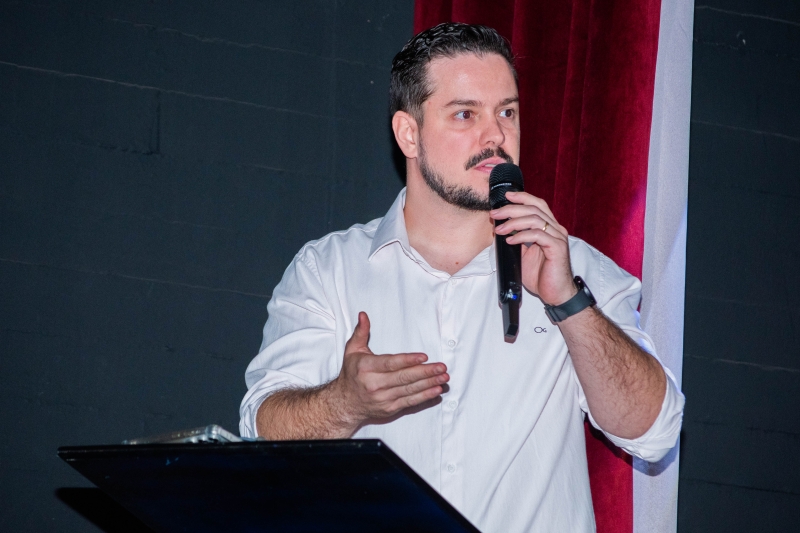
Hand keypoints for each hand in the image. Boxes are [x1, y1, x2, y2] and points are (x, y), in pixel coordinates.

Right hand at [329, 312, 448, 429]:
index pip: (390, 363)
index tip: (424, 357)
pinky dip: (425, 397)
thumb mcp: (352, 351)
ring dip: (429, 384)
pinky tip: (436, 390)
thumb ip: (360, 332)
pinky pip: (410, 402)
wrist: (345, 403)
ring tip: (444, 377)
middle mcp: (374, 384)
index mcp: (366, 368)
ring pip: (410, 390)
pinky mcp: (390, 409)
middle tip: (441, 367)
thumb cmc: (352, 374)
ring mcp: (383, 399)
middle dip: (425, 372)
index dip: (408, 360)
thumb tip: (363, 315)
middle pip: (404, 378)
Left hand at [490, 191, 576, 305]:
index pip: (538, 205)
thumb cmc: (541, 275)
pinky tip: (510, 240)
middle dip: (511, 209)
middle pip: (534, 209)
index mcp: (550, 228)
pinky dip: (521, 235)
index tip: (506, 196)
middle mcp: (556, 229)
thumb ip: (517, 240)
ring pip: (535, 219)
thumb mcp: (524, 254)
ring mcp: (558, 238)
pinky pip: (537, 235)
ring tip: (499, 229)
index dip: (522, 197)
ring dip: (513, 222)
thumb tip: (500, 229)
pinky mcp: (557, 248)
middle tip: (495, 213)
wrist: (556, 294)